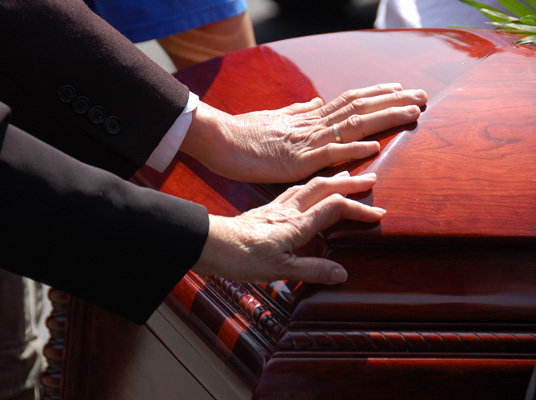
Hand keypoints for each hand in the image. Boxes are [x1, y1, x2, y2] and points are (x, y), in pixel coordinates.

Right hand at [182, 83, 426, 182]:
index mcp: (308, 116)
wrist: (219, 139)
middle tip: (422, 96)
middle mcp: (312, 123)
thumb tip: (316, 101)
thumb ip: (298, 112)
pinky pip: (329, 153)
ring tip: (412, 112)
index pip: (350, 99)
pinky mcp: (296, 160)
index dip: (378, 94)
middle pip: (359, 107)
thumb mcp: (276, 119)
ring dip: (384, 117)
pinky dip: (352, 149)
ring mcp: (306, 140)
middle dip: (393, 100)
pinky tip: (375, 146)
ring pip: (352, 125)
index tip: (401, 89)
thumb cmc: (244, 132)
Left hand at [191, 172, 384, 283]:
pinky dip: (310, 186)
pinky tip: (309, 190)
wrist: (212, 244)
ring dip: (331, 180)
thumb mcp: (280, 270)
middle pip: (325, 187)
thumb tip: (342, 273)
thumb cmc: (242, 257)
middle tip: (371, 179)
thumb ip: (313, 270)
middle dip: (350, 183)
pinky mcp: (266, 208)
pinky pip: (294, 191)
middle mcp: (289, 210)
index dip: (359, 208)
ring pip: (310, 185)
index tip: (378, 213)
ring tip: (346, 177)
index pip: (335, 208)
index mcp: (297, 224)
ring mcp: (276, 206)